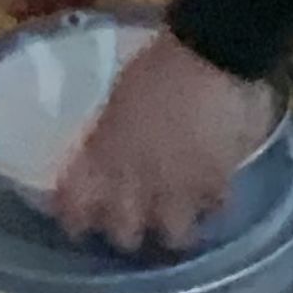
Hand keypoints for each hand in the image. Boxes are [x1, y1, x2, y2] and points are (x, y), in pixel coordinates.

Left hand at [53, 38, 279, 252]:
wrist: (215, 55)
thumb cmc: (158, 66)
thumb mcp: (117, 101)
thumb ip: (107, 137)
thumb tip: (101, 155)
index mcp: (105, 155)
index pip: (76, 205)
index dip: (74, 217)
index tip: (74, 220)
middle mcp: (137, 182)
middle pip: (124, 235)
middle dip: (124, 232)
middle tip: (130, 221)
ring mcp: (180, 189)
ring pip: (172, 237)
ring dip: (172, 229)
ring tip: (177, 218)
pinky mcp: (218, 185)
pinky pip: (213, 210)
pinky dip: (211, 206)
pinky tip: (212, 198)